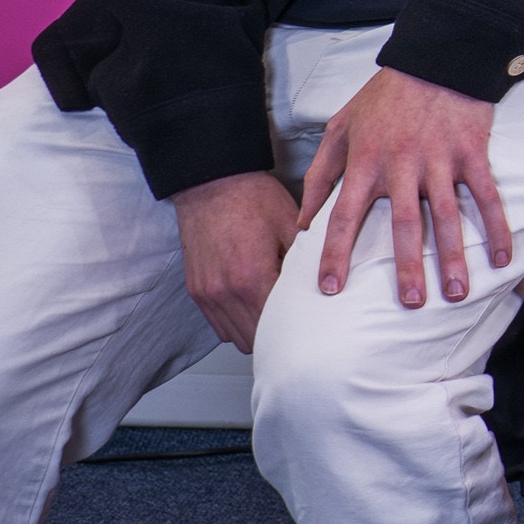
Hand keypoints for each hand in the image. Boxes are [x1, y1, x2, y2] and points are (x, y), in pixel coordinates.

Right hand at [174, 171, 303, 354]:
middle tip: (296, 322)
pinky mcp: (196, 292)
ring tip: (275, 316)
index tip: (311, 326)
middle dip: (277, 333)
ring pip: (234, 336)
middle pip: (255, 338)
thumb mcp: (292, 226)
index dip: (297, 327)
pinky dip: (236, 323)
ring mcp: (207, 294)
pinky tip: (253, 308)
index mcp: (252, 277)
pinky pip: (218, 324)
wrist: (212, 185)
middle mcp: (225, 291)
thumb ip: (307, 260)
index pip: (276, 324)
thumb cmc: (253, 201)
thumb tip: (327, 282)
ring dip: (255, 331)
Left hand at [302, 66, 513, 310]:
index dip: (335, 254)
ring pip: (448, 216)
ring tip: (457, 292)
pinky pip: (487, 196)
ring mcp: (441, 160)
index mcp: (365, 162)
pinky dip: (498, 227)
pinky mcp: (473, 153)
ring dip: (454, 256)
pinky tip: (503, 256)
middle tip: (409, 303)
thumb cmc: (384, 96)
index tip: (331, 289)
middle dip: (407, 266)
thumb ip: (320, 175)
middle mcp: (402, 165)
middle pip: (404, 225)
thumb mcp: (340, 128)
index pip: (344, 217)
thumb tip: (304, 221)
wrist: (437, 57)